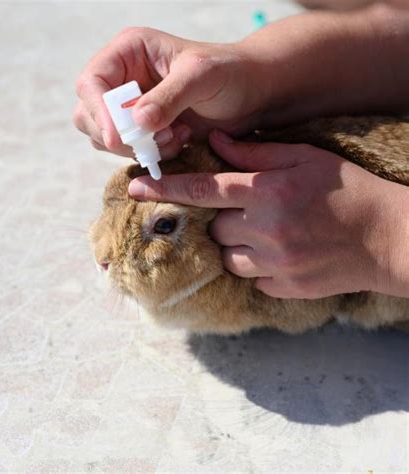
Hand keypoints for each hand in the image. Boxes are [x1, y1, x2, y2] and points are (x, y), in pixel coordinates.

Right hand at [73, 27, 265, 158]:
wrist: (249, 95)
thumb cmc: (229, 74)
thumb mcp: (201, 77)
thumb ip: (169, 97)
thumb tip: (137, 121)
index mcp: (130, 52)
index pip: (91, 82)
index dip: (98, 112)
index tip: (117, 138)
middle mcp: (123, 79)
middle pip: (89, 114)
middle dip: (119, 134)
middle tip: (156, 139)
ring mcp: (130, 107)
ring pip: (106, 137)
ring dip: (137, 146)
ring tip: (175, 137)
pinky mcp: (142, 130)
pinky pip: (129, 150)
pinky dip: (150, 154)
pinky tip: (179, 141)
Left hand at [128, 130, 408, 298]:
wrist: (386, 236)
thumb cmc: (345, 189)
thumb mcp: (303, 157)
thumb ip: (254, 152)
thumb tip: (214, 143)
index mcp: (265, 191)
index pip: (202, 188)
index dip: (165, 187)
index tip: (135, 188)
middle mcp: (263, 227)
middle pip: (214, 226)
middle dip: (225, 218)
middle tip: (253, 210)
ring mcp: (273, 262)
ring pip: (227, 255)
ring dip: (237, 243)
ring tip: (269, 232)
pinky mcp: (282, 287)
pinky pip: (250, 277)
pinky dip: (257, 265)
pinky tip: (283, 252)